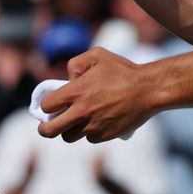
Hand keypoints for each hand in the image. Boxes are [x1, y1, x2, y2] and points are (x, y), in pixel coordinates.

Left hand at [38, 48, 155, 142]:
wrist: (148, 90)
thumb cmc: (122, 71)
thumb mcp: (97, 55)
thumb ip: (76, 63)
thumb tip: (68, 79)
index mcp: (76, 92)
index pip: (47, 105)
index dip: (46, 103)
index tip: (51, 103)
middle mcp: (81, 112)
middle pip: (50, 131)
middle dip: (44, 128)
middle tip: (47, 125)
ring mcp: (93, 126)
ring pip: (68, 137)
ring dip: (68, 130)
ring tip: (75, 121)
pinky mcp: (105, 136)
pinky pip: (89, 138)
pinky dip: (89, 132)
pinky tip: (96, 120)